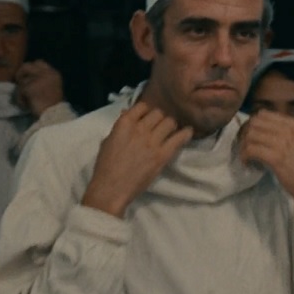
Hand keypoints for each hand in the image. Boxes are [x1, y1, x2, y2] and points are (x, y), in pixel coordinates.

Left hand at [15, 60, 64, 116]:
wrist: (54, 115)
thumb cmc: (52, 104)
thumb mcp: (51, 87)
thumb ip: (42, 79)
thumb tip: (26, 76)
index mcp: (54, 73)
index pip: (39, 62)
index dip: (31, 68)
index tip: (27, 76)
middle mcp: (47, 73)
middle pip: (27, 65)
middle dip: (21, 73)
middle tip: (19, 82)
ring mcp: (39, 79)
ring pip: (22, 80)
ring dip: (21, 90)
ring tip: (26, 100)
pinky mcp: (30, 87)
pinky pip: (19, 90)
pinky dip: (20, 99)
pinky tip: (26, 104)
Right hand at [82, 102, 192, 217]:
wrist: (111, 188)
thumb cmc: (106, 166)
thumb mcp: (108, 140)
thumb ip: (121, 126)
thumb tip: (128, 112)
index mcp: (124, 123)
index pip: (142, 106)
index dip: (147, 112)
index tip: (148, 118)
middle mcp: (139, 129)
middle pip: (159, 113)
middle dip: (160, 119)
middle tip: (160, 127)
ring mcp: (152, 141)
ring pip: (170, 122)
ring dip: (170, 126)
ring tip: (170, 132)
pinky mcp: (162, 154)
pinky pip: (179, 138)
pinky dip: (185, 133)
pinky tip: (188, 133)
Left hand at [239, 110, 293, 212]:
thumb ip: (280, 132)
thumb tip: (254, 128)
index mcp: (291, 124)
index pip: (262, 114)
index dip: (251, 125)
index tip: (249, 138)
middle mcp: (287, 130)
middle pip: (253, 122)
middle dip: (244, 134)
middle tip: (245, 148)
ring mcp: (282, 143)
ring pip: (250, 135)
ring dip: (243, 147)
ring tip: (247, 158)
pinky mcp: (276, 157)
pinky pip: (250, 150)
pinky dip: (245, 157)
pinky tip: (249, 164)